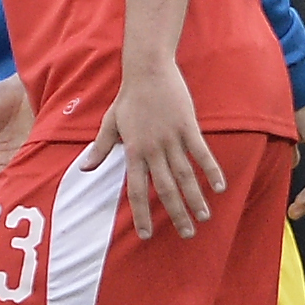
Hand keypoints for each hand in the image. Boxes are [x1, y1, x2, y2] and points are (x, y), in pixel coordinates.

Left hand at [84, 56, 223, 239]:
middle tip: (187, 234)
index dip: (142, 214)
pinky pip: (201, 153)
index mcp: (133, 151)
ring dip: (195, 199)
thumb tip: (84, 169)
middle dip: (176, 214)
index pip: (136, 190)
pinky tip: (220, 187)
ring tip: (204, 217)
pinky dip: (211, 171)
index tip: (146, 234)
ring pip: (185, 176)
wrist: (147, 70)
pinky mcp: (188, 127)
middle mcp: (153, 149)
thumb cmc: (128, 96)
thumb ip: (100, 148)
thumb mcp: (110, 122)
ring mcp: (172, 139)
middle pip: (165, 189)